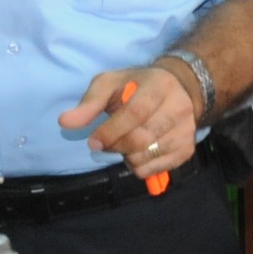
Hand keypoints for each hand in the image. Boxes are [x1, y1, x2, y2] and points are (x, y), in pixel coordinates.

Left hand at [58, 66, 197, 180]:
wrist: (178, 89)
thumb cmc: (136, 86)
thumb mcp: (110, 84)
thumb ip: (88, 103)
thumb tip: (65, 122)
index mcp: (159, 85)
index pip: (136, 113)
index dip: (112, 131)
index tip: (93, 142)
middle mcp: (179, 107)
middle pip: (141, 139)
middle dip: (116, 146)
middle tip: (106, 143)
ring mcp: (187, 130)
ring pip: (148, 156)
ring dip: (127, 158)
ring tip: (124, 145)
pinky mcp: (188, 149)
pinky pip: (157, 169)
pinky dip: (140, 167)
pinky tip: (137, 154)